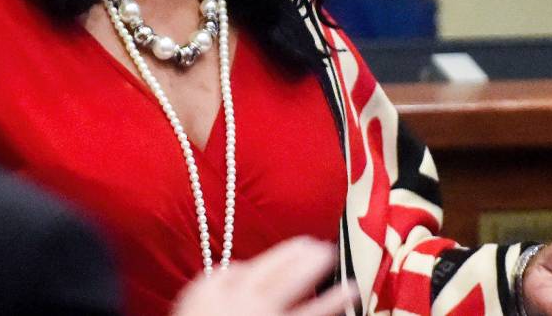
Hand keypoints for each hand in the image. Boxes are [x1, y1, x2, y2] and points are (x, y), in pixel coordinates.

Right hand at [172, 236, 358, 315]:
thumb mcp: (198, 296)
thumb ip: (223, 276)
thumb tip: (249, 265)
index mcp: (234, 290)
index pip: (271, 264)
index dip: (293, 252)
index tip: (309, 242)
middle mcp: (256, 307)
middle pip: (292, 281)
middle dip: (314, 264)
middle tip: (330, 250)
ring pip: (309, 313)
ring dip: (334, 300)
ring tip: (354, 289)